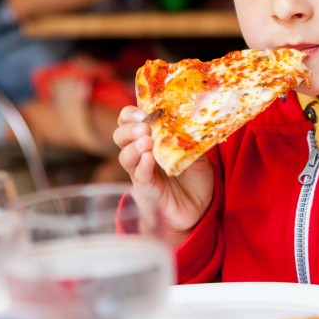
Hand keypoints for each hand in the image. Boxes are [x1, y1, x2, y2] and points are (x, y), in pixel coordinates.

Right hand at [113, 105, 213, 246]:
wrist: (198, 208)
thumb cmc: (194, 177)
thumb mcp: (198, 153)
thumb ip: (191, 139)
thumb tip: (192, 121)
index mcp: (151, 138)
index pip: (130, 121)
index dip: (131, 113)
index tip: (143, 110)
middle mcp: (141, 153)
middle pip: (120, 136)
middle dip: (128, 128)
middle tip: (143, 126)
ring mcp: (140, 171)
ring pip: (124, 156)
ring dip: (133, 146)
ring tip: (146, 141)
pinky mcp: (146, 189)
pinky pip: (139, 175)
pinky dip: (142, 165)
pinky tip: (148, 159)